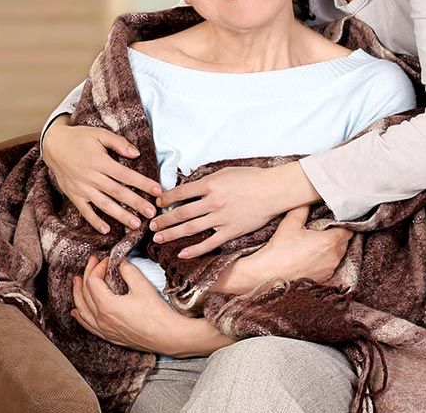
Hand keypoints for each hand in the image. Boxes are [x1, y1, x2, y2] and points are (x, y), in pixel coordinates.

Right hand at [43, 117, 161, 233]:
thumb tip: (136, 154)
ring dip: (120, 216)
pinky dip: (94, 222)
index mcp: (100, 161)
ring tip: (136, 225)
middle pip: (117, 192)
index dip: (142, 183)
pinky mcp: (73, 195)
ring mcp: (81, 188)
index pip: (126, 175)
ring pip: (104, 205)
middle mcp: (91, 177)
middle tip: (152, 213)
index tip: (157, 191)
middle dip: (136, 203)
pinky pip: (85, 211)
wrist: (53, 145)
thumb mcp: (99, 134)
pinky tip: (107, 230)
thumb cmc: (79, 137)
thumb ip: (118, 143)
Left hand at [71, 256, 229, 355]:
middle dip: (87, 274)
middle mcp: (101, 319)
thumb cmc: (156, 313)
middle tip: (91, 261)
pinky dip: (80, 316)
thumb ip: (128, 271)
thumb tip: (120, 262)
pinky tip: (76, 312)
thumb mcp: (142, 286)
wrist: (166, 336)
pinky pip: (88, 325)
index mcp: (106, 305)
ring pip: (82, 310)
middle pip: (85, 293)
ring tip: (76, 281)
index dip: (98, 266)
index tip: (108, 259)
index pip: (93, 281)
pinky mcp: (109, 336)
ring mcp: (104, 329)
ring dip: (78, 294)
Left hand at [150, 163, 320, 258]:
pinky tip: (182, 253)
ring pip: (190, 228)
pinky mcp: (231, 231)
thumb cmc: (251, 178)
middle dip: (163, 219)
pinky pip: (209, 243)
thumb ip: (207, 180)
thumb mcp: (225, 172)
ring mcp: (221, 218)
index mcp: (210, 184)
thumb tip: (189, 187)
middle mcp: (213, 202)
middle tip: (151, 225)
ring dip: (172, 233)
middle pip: (181, 212)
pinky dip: (194, 250)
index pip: (180, 192)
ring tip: (158, 238)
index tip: (157, 203)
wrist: (274, 190)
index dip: (166, 198)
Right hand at [212, 206, 351, 292]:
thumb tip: (308, 200)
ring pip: (338, 255)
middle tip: (323, 230)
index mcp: (329, 242)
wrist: (268, 275)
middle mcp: (333, 257)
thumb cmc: (279, 250)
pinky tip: (312, 256)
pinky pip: (330, 266)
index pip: (347, 229)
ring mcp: (329, 270)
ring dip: (332, 248)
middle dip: (337, 235)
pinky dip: (325, 260)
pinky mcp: (323, 279)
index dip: (341, 223)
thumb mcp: (290, 223)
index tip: (332, 220)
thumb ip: (303, 209)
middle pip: (344, 242)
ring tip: (316, 243)